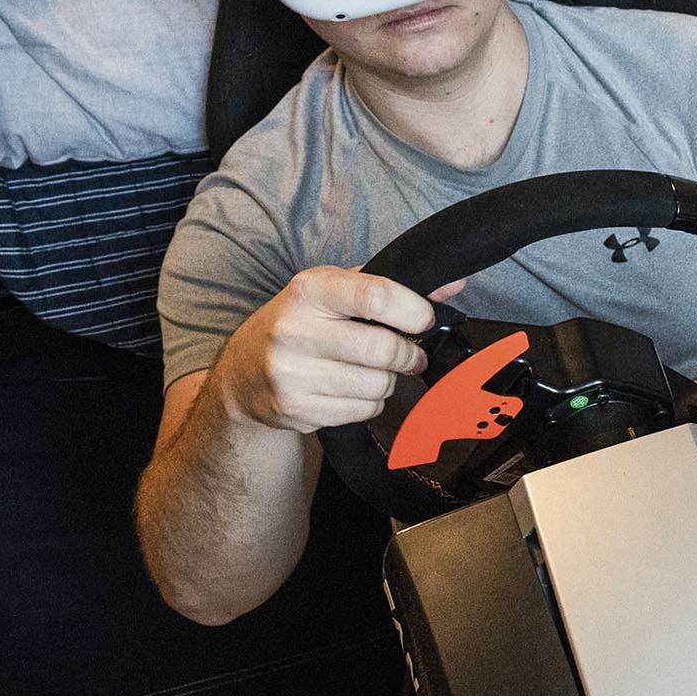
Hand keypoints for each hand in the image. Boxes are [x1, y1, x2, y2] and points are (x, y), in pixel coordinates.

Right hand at [215, 266, 437, 432]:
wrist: (243, 374)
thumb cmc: (301, 324)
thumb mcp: (334, 292)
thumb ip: (390, 286)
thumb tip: (454, 284)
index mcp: (309, 291)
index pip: (377, 296)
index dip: (415, 311)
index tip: (424, 319)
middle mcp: (295, 331)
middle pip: (383, 349)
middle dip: (408, 355)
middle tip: (408, 354)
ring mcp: (292, 374)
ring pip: (378, 385)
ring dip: (388, 380)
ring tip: (371, 370)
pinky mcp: (296, 409)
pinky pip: (363, 411)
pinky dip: (370, 403)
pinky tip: (351, 389)